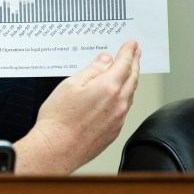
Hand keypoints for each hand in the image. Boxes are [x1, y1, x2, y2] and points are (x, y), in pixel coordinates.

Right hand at [13, 40, 139, 173]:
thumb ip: (92, 70)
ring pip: (130, 94)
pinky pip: (124, 108)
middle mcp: (118, 103)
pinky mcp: (114, 131)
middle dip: (135, 63)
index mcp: (108, 87)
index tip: (132, 45)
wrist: (57, 149)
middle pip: (132, 78)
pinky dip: (125, 96)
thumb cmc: (59, 119)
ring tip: (129, 71)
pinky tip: (117, 95)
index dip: (129, 52)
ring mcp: (118, 119)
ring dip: (131, 80)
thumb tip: (105, 60)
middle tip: (136, 53)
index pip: (124, 64)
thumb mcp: (71, 84)